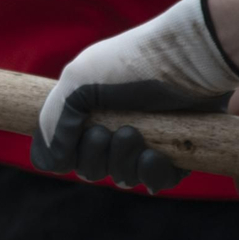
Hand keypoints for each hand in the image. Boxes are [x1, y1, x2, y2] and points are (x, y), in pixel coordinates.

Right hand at [32, 0, 238, 191]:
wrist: (188, 58)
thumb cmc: (130, 63)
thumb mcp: (77, 81)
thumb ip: (53, 121)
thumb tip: (50, 163)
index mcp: (89, 113)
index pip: (68, 154)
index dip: (70, 152)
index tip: (79, 131)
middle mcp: (115, 130)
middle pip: (92, 170)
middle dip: (96, 154)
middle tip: (108, 131)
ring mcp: (146, 143)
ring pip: (123, 177)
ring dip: (123, 160)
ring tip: (135, 133)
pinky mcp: (177, 153)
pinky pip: (157, 181)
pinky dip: (150, 172)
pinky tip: (153, 153)